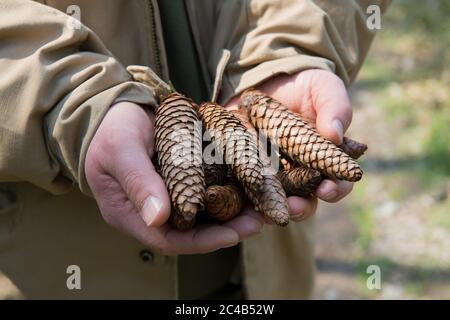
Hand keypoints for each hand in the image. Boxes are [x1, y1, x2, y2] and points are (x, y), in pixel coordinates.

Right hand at [85, 102, 262, 254]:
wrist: (116, 108)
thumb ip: (138, 182)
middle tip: (258, 221)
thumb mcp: (120, 151)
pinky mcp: (186, 179)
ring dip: (235, 212)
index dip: (202, 241)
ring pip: (207, 213)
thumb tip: (158, 218)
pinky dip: (232, 190)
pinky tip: (253, 185)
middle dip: (228, 229)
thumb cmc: (110, 129)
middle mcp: (155, 210)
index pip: (170, 239)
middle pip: (194, 230)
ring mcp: (172, 195)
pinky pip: (211, 190)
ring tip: (263, 206)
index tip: (232, 235)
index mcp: (132, 214)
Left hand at [227, 69, 353, 221]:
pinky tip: (229, 195)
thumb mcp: (324, 88)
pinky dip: (234, 193)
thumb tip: (335, 134)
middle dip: (299, 208)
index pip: (335, 184)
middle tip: (294, 207)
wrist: (268, 78)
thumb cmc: (305, 85)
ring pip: (269, 202)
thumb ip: (335, 108)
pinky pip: (236, 186)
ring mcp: (268, 175)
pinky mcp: (240, 169)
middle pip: (302, 201)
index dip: (335, 190)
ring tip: (264, 211)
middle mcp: (297, 176)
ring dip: (267, 209)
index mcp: (323, 163)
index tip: (328, 188)